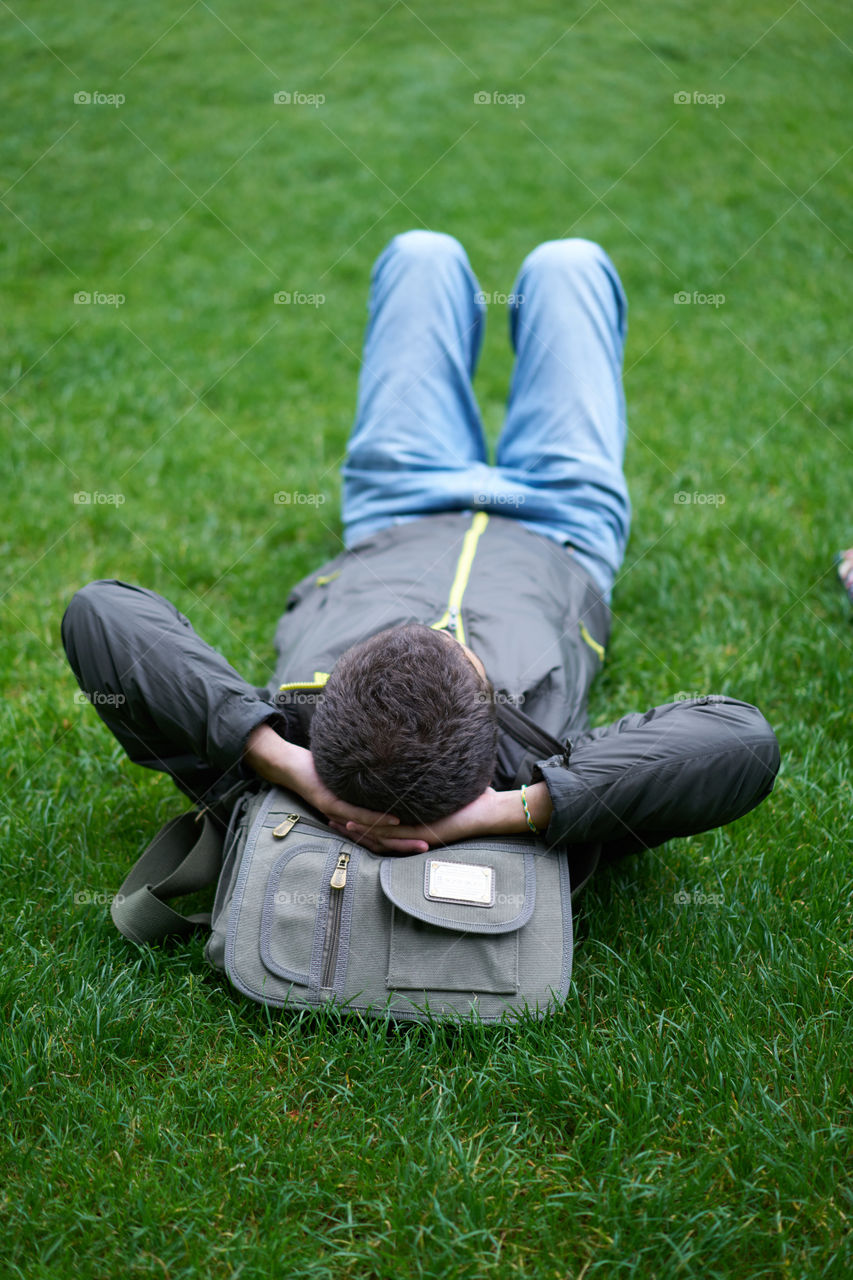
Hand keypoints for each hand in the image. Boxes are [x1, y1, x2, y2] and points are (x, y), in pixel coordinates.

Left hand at [244, 724, 427, 853]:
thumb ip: (366, 787)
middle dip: (407, 846)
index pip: (382, 836)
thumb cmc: (320, 771)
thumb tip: (391, 783)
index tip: (430, 842)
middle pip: (380, 841)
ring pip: (372, 832)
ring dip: (398, 838)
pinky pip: (357, 813)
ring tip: (421, 840)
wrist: (287, 766)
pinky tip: (395, 820)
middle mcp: (346, 822)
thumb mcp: (348, 781)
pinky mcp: (332, 803)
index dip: (405, 841)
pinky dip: (377, 819)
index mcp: (351, 819)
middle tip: (431, 848)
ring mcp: (339, 815)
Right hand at [329, 786, 511, 855]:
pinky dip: (370, 827)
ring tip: (332, 820)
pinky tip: (351, 821)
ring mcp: (417, 836)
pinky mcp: (422, 832)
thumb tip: (434, 763)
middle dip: (349, 829)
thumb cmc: (475, 801)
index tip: (340, 815)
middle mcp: (414, 835)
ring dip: (354, 830)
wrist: (492, 811)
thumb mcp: (451, 790)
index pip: (382, 829)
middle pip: (374, 837)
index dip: (360, 824)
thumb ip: (438, 782)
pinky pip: (390, 833)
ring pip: (377, 837)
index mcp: (418, 828)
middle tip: (327, 820)